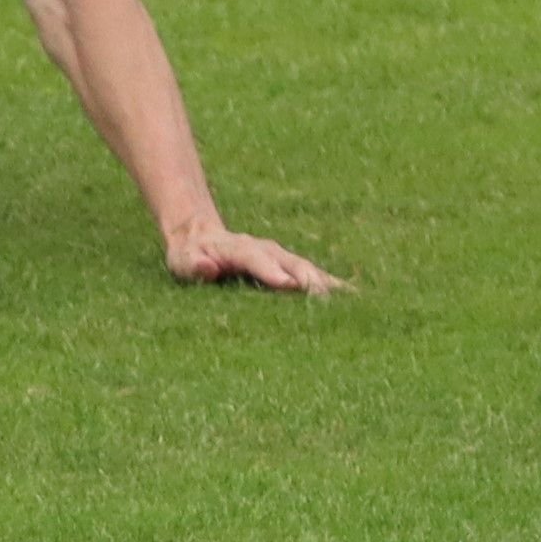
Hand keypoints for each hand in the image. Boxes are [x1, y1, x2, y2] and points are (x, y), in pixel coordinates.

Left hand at [164, 220, 344, 294]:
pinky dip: (335, 288)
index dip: (271, 272)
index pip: (256, 259)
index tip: (289, 285)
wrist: (201, 237)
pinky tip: (358, 302)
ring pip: (309, 270)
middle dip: (310, 281)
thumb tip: (205, 267)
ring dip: (329, 286)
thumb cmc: (190, 256)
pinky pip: (316, 278)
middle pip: (292, 264)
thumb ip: (194, 265)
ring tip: (354, 305)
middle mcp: (266, 250)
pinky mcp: (291, 267)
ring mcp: (282, 257)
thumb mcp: (182, 261)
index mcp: (238, 249)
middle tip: (329, 302)